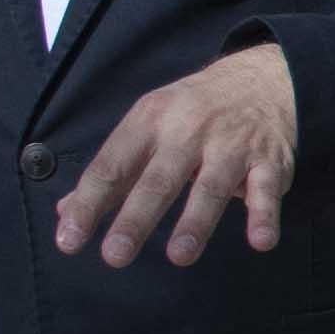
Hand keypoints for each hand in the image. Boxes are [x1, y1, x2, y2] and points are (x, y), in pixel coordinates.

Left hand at [53, 41, 300, 264]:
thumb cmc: (193, 111)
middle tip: (114, 256)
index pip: (111, 166)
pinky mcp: (268, 159)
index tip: (69, 240)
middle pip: (157, 179)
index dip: (89, 203)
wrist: (264, 77)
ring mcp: (231, 144)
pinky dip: (264, 214)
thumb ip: (113, 172)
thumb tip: (66, 213)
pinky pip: (266, 189)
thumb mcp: (148, 126)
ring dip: (195, 221)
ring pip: (210, 186)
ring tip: (179, 256)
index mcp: (149, 120)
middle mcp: (188, 130)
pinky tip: (260, 241)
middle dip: (135, 218)